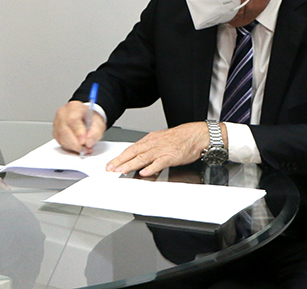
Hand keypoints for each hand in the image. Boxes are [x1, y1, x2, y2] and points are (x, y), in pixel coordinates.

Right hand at [53, 100, 106, 153]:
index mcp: (74, 107)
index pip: (73, 119)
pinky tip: (77, 146)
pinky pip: (60, 142)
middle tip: (86, 149)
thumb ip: (96, 132)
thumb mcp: (99, 123)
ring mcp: (57, 122)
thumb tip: (88, 142)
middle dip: (76, 144)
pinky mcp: (55, 131)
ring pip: (61, 138)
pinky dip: (69, 147)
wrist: (84, 117)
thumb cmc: (90, 118)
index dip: (78, 132)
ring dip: (73, 147)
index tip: (83, 142)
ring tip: (84, 149)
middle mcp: (63, 113)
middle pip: (64, 130)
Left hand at [106, 122, 223, 176]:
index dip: (120, 156)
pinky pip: (159, 163)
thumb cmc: (181, 138)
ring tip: (121, 171)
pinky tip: (144, 172)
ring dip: (130, 165)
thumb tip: (140, 159)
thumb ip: (150, 150)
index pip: (131, 148)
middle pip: (133, 152)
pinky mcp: (171, 156)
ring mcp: (162, 150)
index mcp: (150, 139)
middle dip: (120, 161)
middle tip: (110, 168)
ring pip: (143, 157)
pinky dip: (151, 168)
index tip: (111, 164)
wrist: (196, 134)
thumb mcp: (161, 140)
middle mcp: (153, 144)